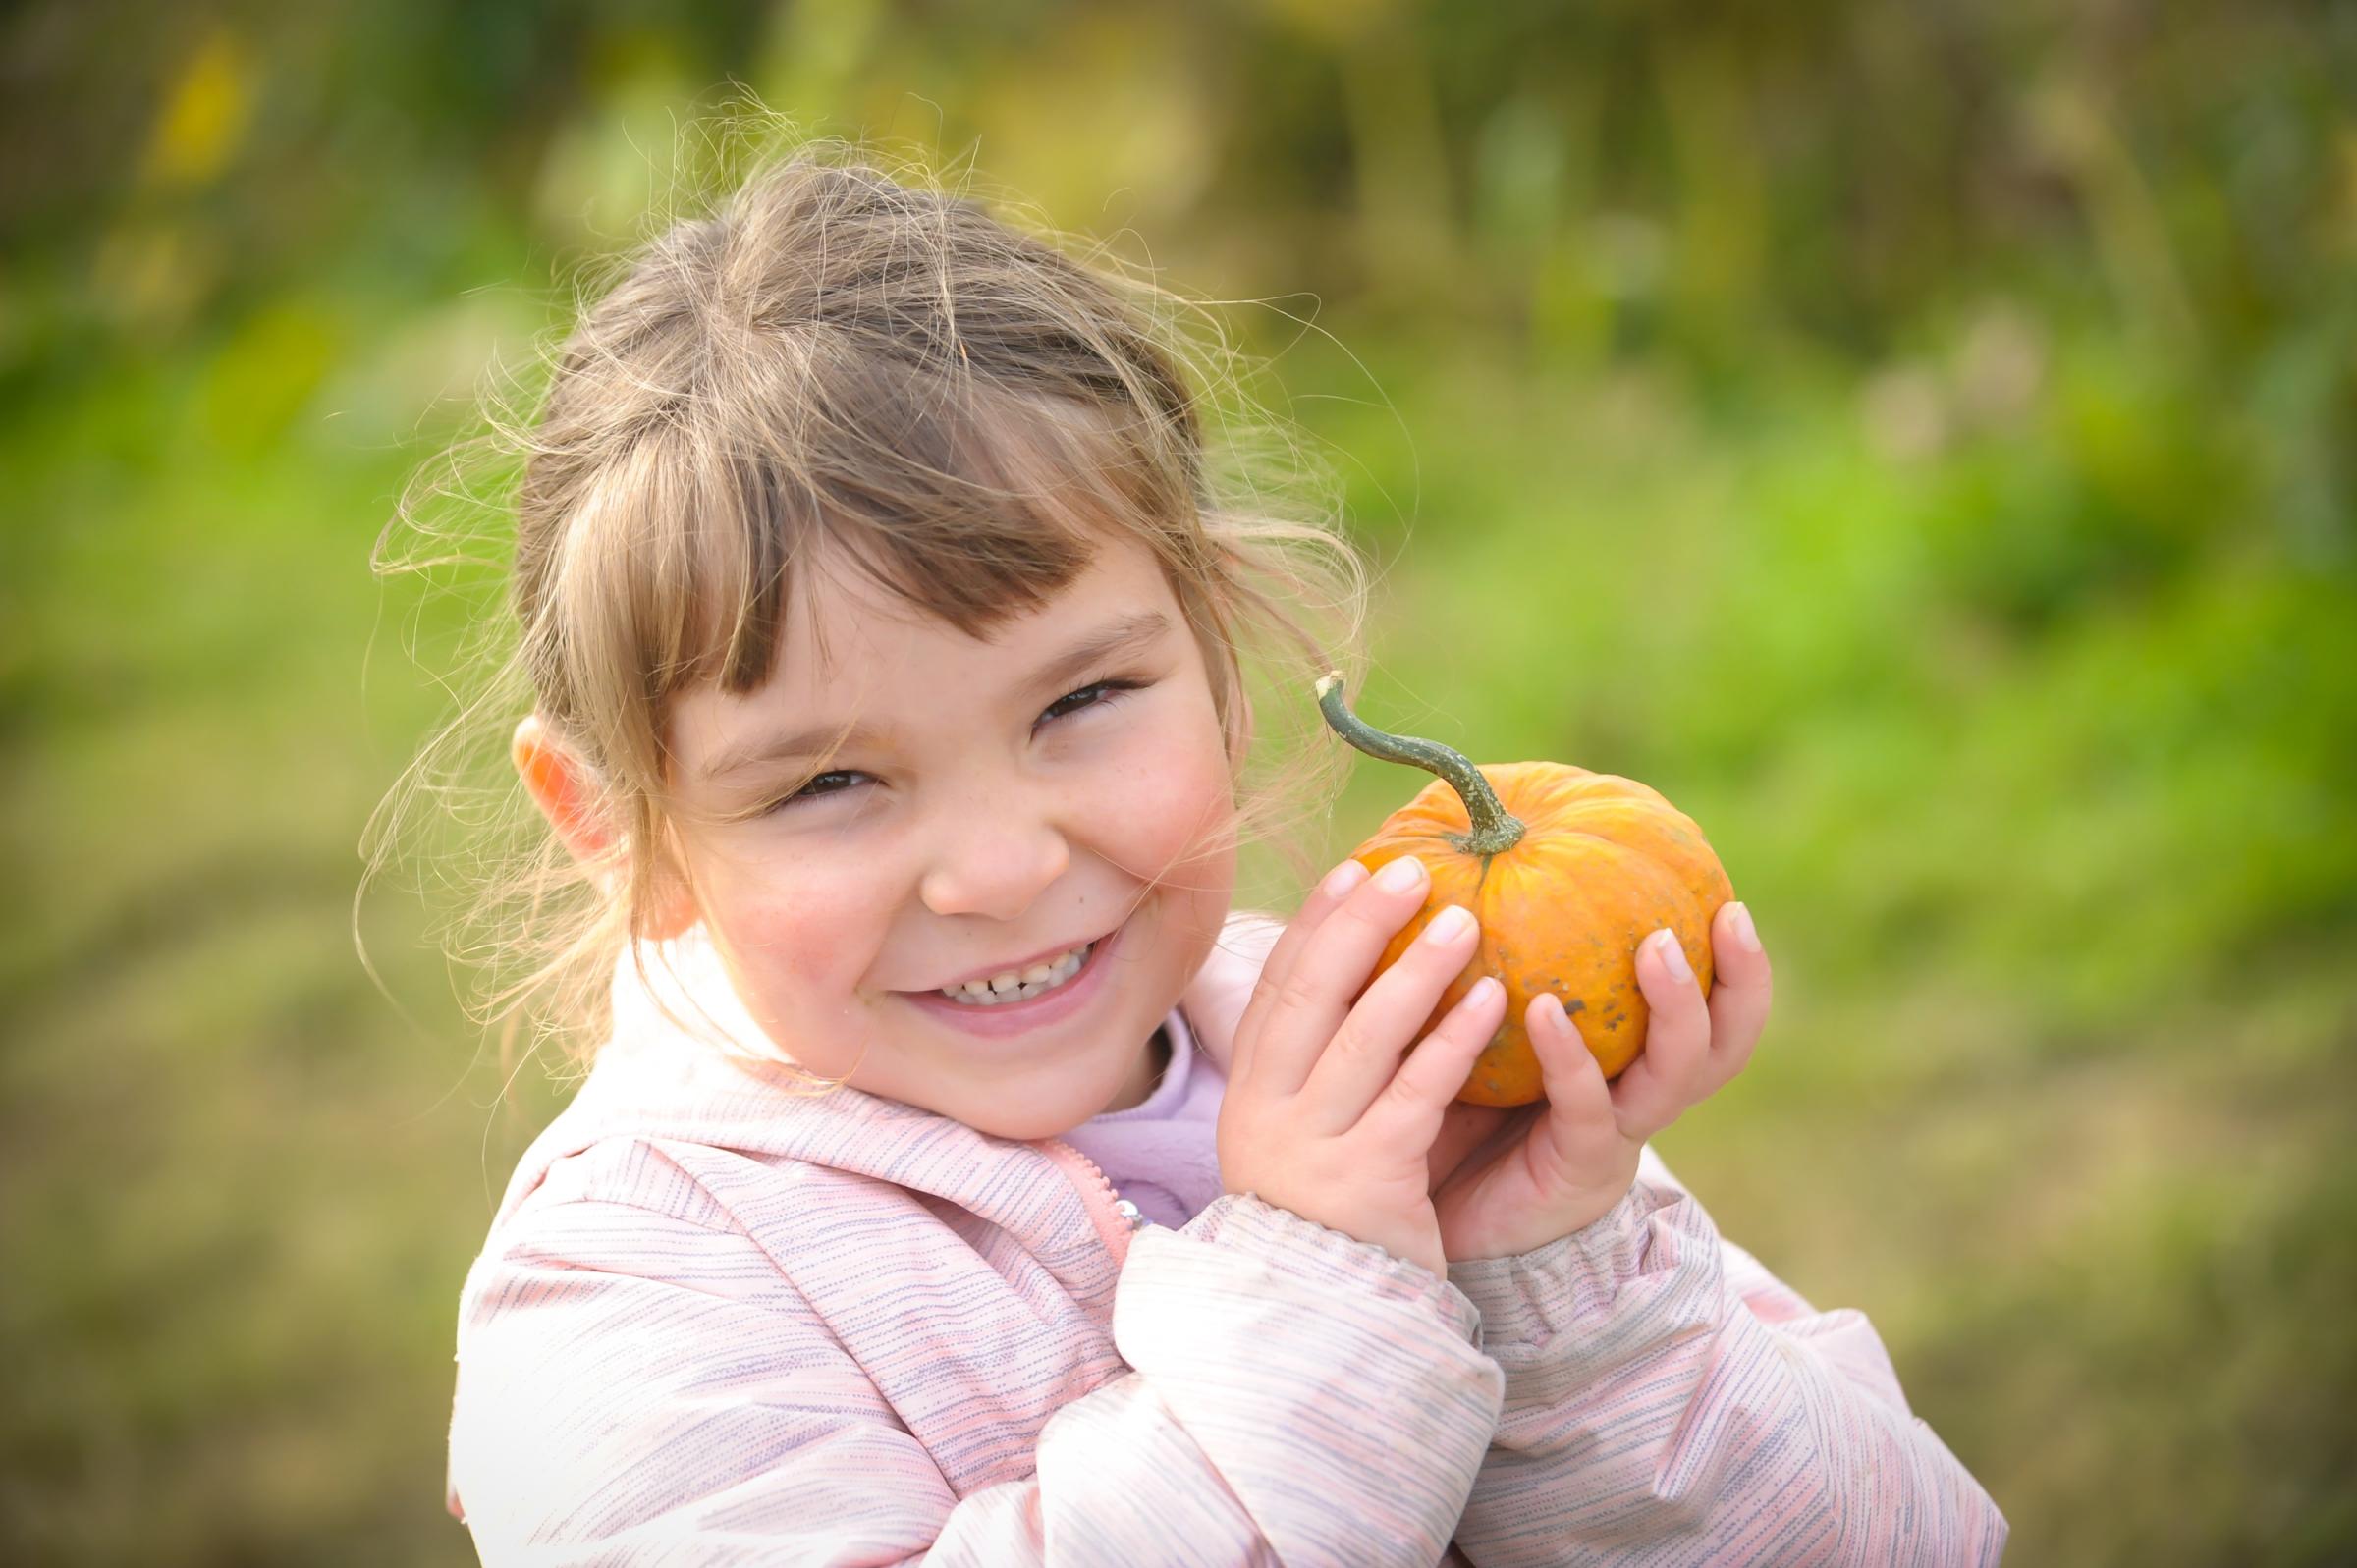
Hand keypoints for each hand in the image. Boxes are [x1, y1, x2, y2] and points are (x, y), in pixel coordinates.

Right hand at [1217, 854, 1509, 1278]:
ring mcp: (1312, 1146)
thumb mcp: (1301, 1143)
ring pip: (1364, 1035)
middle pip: (1313, 995)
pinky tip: (1493, 1000)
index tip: (1351, 868)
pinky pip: (1417, 1093)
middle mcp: (1267, 1112)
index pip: (1276, 990)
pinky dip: (1454, 1040)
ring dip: (1417, 969)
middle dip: (1361, 924)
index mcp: (1249, 1095)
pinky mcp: (1367, 1180)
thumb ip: (1319, 1075)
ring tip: (1465, 919)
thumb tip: (1363, 980)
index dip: (1313, 925)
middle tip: (1412, 868)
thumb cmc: (1327, 1225)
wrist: (1324, 1327)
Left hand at [1426, 901, 1772, 1261]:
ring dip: (1676, 1007)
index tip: (1730, 900)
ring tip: (1655, 947)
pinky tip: (1542, 1009)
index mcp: (1632, 1064)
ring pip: (1677, 1075)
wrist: (1432, 1216)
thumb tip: (1480, 862)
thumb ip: (1500, 965)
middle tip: (1726, 916)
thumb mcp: (1487, 1031)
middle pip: (1723, 1045)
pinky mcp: (1574, 1168)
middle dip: (1739, 981)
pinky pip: (1586, 1106)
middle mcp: (1639, 1098)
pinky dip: (1570, 1055)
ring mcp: (1614, 1135)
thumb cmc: (1460, 1110)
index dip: (1738, 967)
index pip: (1712, 1013)